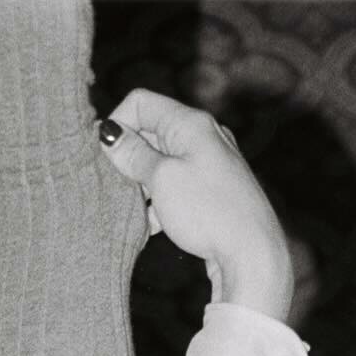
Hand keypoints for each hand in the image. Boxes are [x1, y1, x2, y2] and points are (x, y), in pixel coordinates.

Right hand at [100, 89, 293, 320]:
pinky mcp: (210, 190)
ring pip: (160, 163)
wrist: (251, 252)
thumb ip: (133, 155)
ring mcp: (208, 163)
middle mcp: (203, 136)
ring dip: (141, 185)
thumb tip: (109, 134)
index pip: (141, 103)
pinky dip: (159, 201)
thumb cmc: (208, 212)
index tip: (104, 158)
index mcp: (191, 123)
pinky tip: (153, 225)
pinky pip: (174, 185)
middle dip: (128, 158)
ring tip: (136, 213)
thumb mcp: (162, 180)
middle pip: (150, 133)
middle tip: (115, 189)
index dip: (117, 125)